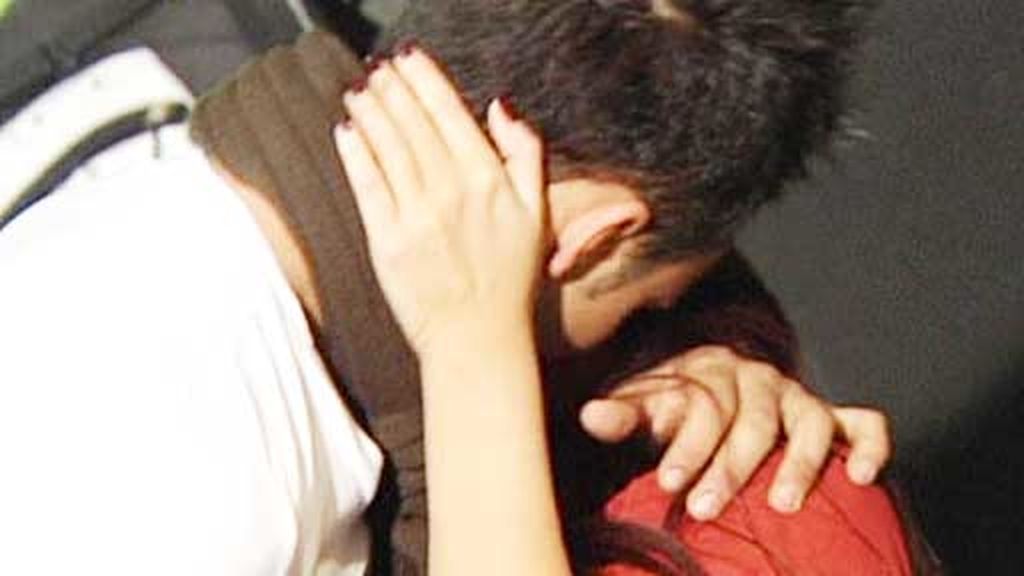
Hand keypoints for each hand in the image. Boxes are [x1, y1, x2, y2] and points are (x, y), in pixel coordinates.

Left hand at [334, 48, 545, 353]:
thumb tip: (500, 106)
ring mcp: (417, 215)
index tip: (408, 59)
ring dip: (371, 111)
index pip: (450, 113)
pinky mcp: (387, 241)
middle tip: (377, 68)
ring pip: (388, 147)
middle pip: (414, 124)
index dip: (425, 80)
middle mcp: (452, 190)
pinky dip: (355, 153)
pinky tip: (346, 131)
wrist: (478, 339)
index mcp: (490, 180)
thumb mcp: (539, 213)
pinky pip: (367, 185)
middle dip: (392, 88)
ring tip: (358, 90)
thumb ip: (525, 154)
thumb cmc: (510, 279)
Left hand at [580, 345, 890, 519]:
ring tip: (781, 505)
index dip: (686, 446)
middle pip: (753, 422)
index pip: (704, 408)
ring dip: (799, 463)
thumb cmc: (680, 409)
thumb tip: (589, 415)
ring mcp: (800, 398)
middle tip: (706, 508)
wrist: (719, 389)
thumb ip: (623, 415)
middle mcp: (760, 381)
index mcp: (712, 375)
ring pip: (811, 422)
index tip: (666, 483)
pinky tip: (862, 478)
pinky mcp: (834, 417)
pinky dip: (871, 446)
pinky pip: (865, 424)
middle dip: (729, 468)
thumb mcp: (647, 410)